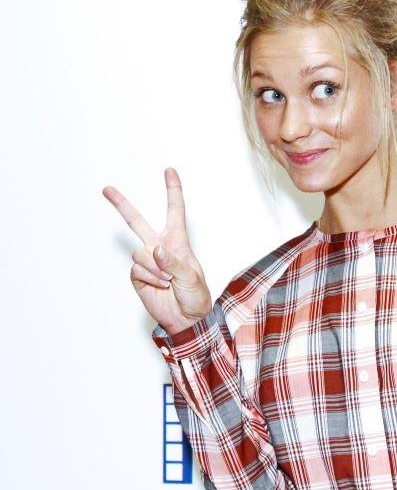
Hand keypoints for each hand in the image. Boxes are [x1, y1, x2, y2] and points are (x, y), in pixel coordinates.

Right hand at [102, 167, 212, 335]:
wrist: (186, 318)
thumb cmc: (196, 296)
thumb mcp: (193, 278)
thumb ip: (174, 262)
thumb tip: (156, 249)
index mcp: (178, 241)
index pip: (175, 211)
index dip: (173, 191)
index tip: (169, 171)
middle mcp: (159, 247)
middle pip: (136, 221)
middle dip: (121, 205)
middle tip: (107, 189)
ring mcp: (147, 260)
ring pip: (140, 253)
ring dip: (156, 269)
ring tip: (168, 281)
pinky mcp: (137, 275)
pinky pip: (137, 269)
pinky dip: (149, 278)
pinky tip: (159, 285)